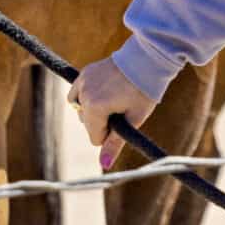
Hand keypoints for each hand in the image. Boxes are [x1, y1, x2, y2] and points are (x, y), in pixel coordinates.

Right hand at [66, 56, 156, 171]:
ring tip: (114, 100)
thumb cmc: (143, 92)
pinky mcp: (85, 73)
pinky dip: (86, 98)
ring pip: (80, 109)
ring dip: (93, 110)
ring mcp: (83, 82)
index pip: (95, 138)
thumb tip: (104, 165)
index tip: (124, 120)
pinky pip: (77, 93)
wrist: (147, 59)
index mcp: (95, 108)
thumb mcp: (132, 120)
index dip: (111, 134)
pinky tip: (102, 94)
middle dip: (102, 122)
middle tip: (122, 108)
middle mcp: (84, 94)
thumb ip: (115, 143)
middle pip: (87, 124)